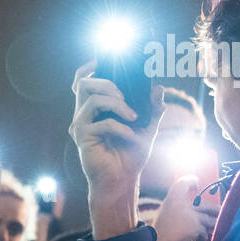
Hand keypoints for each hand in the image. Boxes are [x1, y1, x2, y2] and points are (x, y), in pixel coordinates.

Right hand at [69, 61, 163, 237]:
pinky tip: (132, 136)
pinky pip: (103, 123)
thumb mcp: (148, 127)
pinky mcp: (83, 138)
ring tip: (133, 116)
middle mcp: (83, 114)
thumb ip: (153, 108)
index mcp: (95, 108)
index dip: (89, 67)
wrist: (123, 181)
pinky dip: (122, 127)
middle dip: (107, 83)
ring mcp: (81, 125)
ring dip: (117, 103)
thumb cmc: (130, 155)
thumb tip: (158, 88)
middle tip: (125, 95)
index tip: (102, 59)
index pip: (83, 80)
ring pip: (93, 99)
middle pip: (83, 83)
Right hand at [151, 176, 218, 240]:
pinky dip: (202, 238)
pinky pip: (205, 232)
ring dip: (208, 228)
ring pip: (209, 220)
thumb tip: (200, 208)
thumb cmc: (161, 232)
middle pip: (207, 205)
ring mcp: (190, 215)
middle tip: (219, 213)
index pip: (183, 183)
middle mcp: (181, 203)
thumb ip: (180, 207)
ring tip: (204, 233)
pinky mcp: (195, 227)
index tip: (196, 183)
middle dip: (216, 211)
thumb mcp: (166, 213)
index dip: (191, 181)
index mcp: (172, 199)